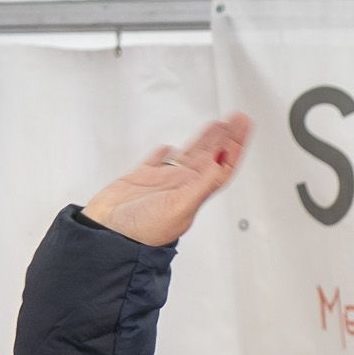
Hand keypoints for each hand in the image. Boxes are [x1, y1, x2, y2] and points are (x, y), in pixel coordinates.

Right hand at [81, 116, 253, 246]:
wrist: (109, 236)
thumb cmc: (143, 232)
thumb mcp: (179, 207)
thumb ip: (201, 184)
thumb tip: (221, 163)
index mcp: (194, 191)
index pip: (223, 164)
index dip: (236, 144)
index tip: (244, 125)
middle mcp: (181, 185)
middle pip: (210, 155)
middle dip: (225, 136)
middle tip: (236, 118)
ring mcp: (162, 181)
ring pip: (189, 154)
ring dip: (204, 140)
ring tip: (216, 125)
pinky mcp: (141, 179)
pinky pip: (158, 161)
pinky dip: (166, 152)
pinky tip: (170, 148)